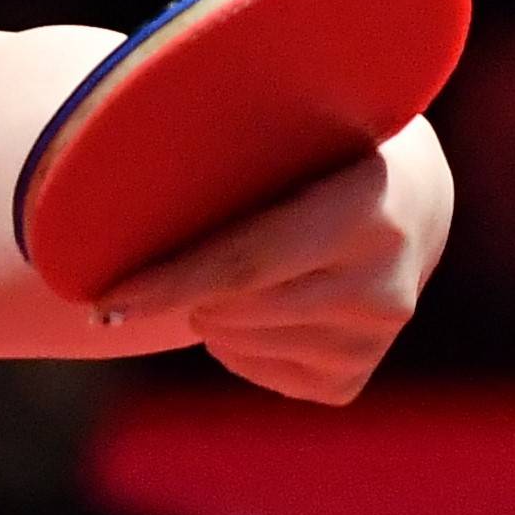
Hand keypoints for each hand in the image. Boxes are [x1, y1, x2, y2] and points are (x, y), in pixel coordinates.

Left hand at [96, 116, 454, 403]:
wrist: (410, 204)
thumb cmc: (321, 151)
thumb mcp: (292, 133)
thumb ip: (227, 155)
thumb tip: (111, 192)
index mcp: (368, 212)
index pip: (246, 262)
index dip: (168, 282)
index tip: (104, 301)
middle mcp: (383, 286)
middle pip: (231, 308)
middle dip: (190, 285)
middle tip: (202, 247)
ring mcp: (372, 341)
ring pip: (234, 341)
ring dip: (214, 308)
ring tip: (253, 265)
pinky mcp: (350, 381)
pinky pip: (252, 372)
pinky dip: (237, 341)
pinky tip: (272, 301)